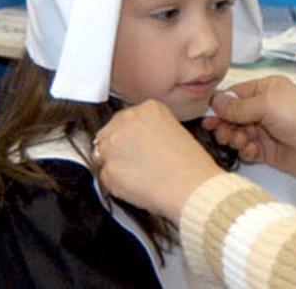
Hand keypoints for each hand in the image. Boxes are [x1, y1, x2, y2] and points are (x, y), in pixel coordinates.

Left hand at [96, 100, 222, 223]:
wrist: (193, 187)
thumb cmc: (192, 165)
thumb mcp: (176, 131)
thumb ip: (150, 129)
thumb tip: (136, 139)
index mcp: (148, 108)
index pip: (124, 118)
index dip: (131, 135)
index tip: (137, 144)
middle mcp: (127, 121)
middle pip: (108, 133)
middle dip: (118, 148)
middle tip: (137, 161)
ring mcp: (114, 146)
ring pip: (102, 155)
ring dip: (116, 164)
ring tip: (140, 174)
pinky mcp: (108, 170)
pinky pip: (106, 177)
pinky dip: (117, 183)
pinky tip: (137, 184)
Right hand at [204, 75, 295, 176]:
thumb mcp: (267, 105)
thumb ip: (239, 106)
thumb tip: (216, 101)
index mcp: (267, 89)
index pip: (235, 95)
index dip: (220, 106)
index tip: (209, 116)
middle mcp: (265, 108)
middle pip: (232, 116)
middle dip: (224, 125)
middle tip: (222, 132)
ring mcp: (265, 129)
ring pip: (237, 133)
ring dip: (234, 138)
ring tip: (241, 141)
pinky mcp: (267, 149)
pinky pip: (246, 150)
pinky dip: (245, 151)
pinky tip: (252, 151)